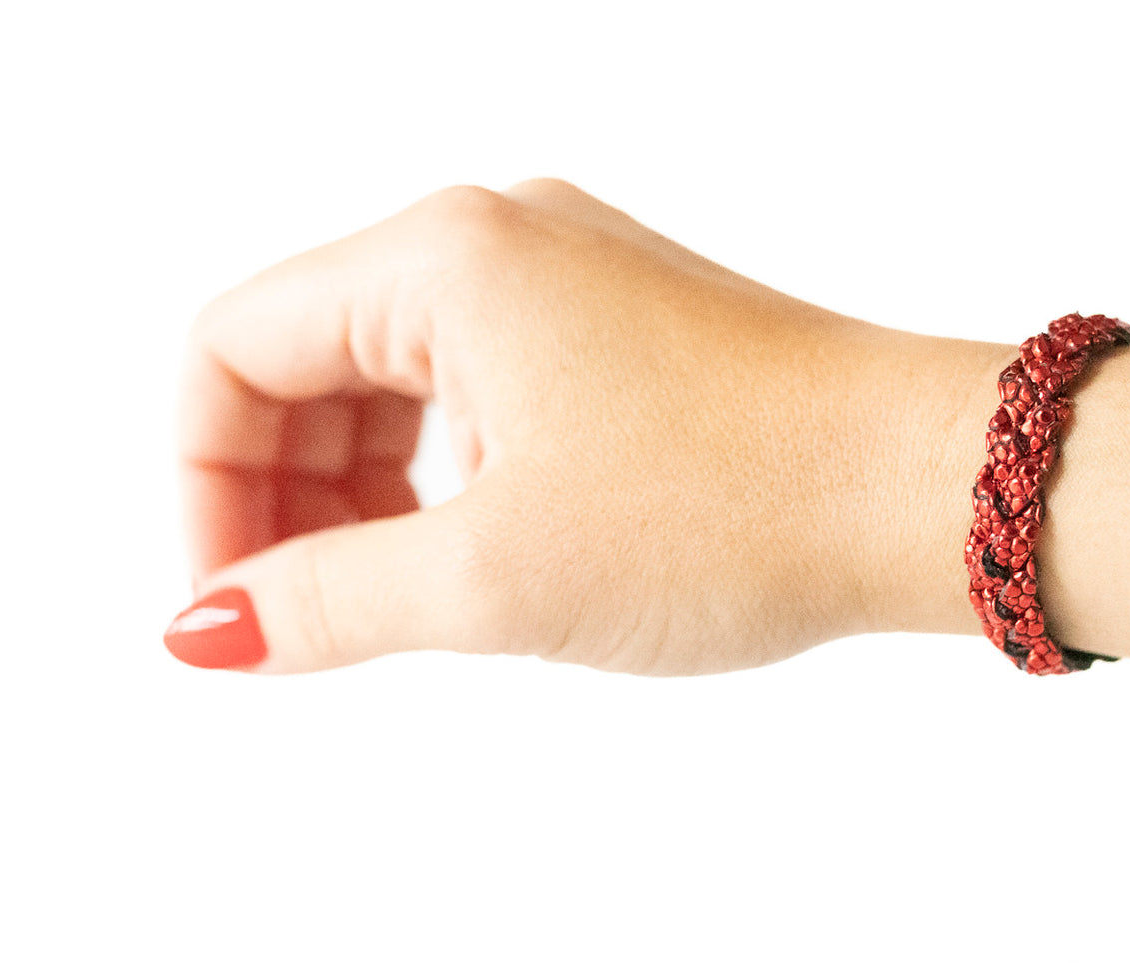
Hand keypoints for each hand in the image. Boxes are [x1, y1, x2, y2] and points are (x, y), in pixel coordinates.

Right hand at [169, 179, 968, 673]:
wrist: (924, 487)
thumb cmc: (738, 503)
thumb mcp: (498, 574)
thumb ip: (329, 600)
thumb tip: (210, 629)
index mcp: (445, 257)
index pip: (232, 350)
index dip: (205, 488)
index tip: (234, 609)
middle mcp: (499, 241)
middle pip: (306, 358)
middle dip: (282, 494)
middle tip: (305, 619)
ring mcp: (567, 279)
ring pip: (392, 380)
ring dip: (361, 491)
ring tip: (397, 595)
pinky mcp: (618, 329)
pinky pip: (477, 390)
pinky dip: (443, 475)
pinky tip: (476, 548)